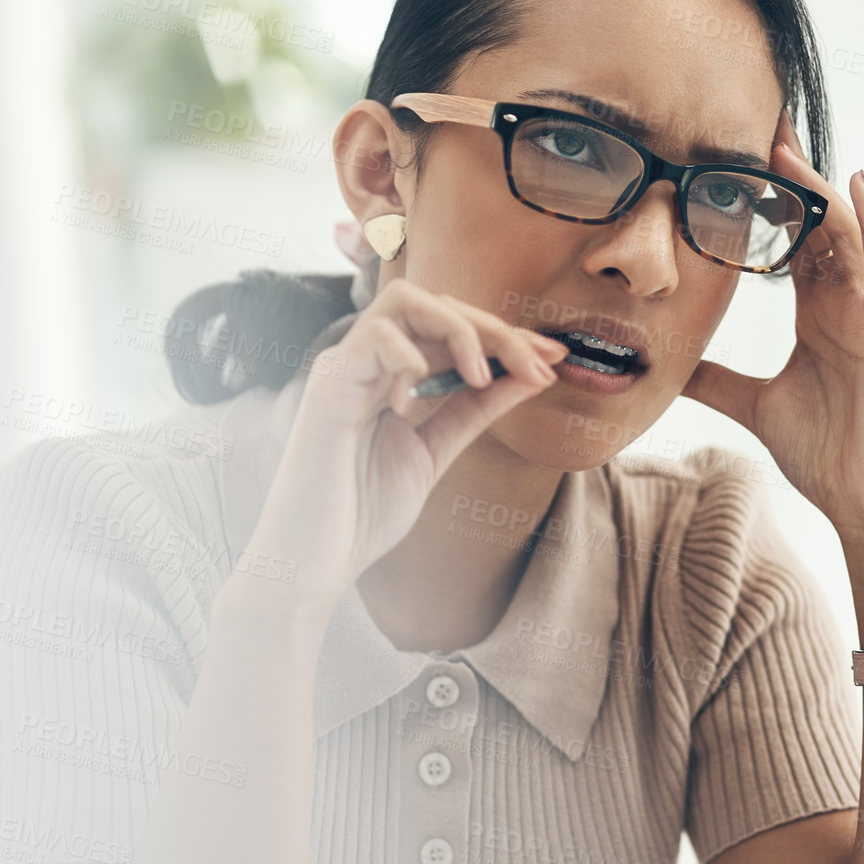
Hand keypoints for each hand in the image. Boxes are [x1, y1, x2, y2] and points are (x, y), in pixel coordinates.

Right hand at [224, 279, 570, 619]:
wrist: (311, 563)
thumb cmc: (362, 513)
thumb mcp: (436, 452)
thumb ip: (476, 411)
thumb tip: (531, 374)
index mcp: (391, 375)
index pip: (452, 328)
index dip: (505, 336)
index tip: (553, 357)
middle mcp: (367, 361)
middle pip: (436, 303)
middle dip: (495, 328)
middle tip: (538, 362)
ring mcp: (344, 367)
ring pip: (404, 300)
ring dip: (457, 329)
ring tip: (481, 377)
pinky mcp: (327, 385)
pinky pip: (374, 337)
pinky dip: (409, 359)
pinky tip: (415, 403)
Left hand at [679, 109, 863, 541]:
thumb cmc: (826, 452)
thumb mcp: (754, 405)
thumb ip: (716, 380)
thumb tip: (668, 366)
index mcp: (818, 312)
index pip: (792, 239)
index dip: (767, 198)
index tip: (732, 156)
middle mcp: (847, 301)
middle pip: (818, 222)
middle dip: (790, 176)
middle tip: (755, 124)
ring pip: (847, 233)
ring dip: (817, 188)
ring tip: (784, 145)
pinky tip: (855, 183)